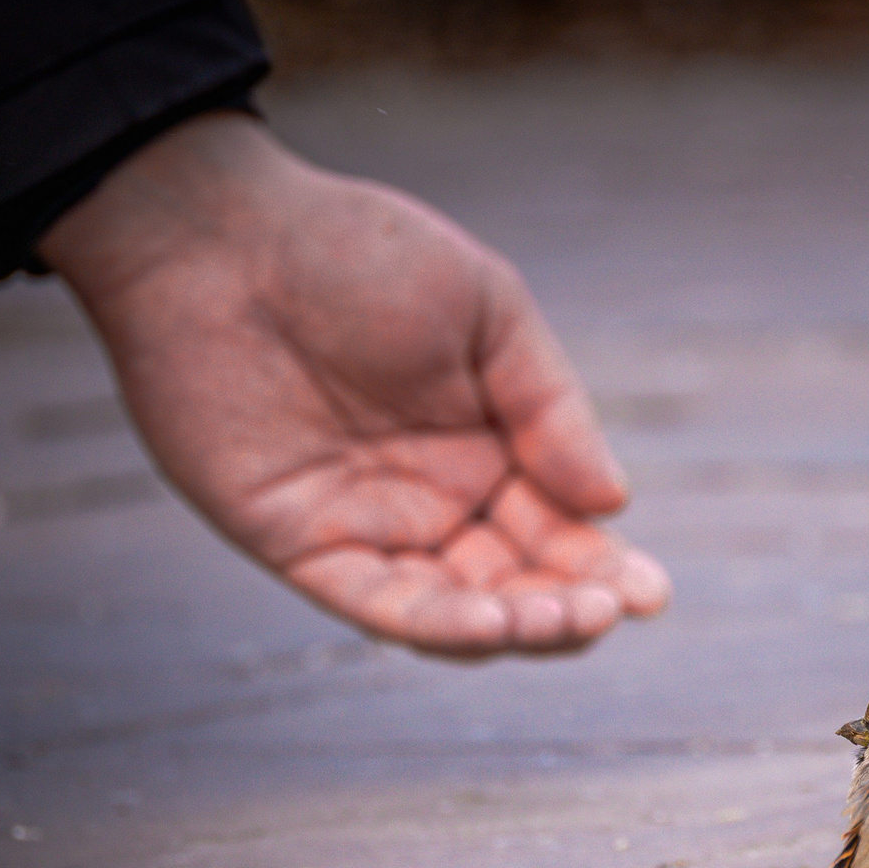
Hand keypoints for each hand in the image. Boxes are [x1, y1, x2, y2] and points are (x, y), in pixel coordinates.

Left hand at [39, 112, 669, 655]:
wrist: (219, 238)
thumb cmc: (356, 253)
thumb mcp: (489, 310)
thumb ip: (552, 406)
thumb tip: (613, 503)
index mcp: (489, 447)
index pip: (560, 532)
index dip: (606, 570)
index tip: (649, 593)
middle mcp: (433, 499)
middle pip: (519, 586)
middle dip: (572, 607)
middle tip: (613, 607)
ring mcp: (367, 526)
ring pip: (456, 611)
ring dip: (518, 629)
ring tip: (564, 620)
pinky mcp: (300, 543)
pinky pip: (379, 603)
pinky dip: (438, 625)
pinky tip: (494, 624)